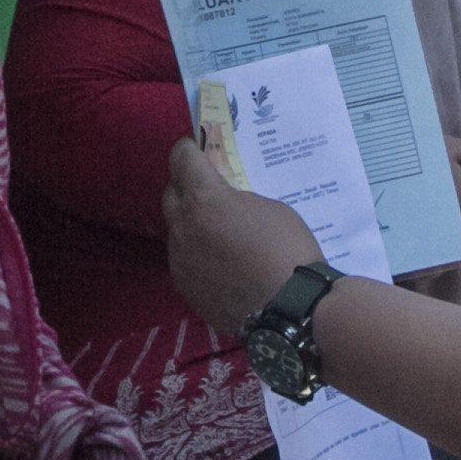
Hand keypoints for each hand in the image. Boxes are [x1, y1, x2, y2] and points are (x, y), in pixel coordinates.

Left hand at [160, 135, 320, 333]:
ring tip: (216, 229)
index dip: (189, 150)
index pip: (181, 158)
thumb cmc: (287, 250)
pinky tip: (219, 261)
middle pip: (171, 193)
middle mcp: (182, 226)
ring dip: (190, 222)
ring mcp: (179, 259)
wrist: (288, 310)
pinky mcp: (183, 286)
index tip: (198, 149)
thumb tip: (226, 202)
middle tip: (208, 189)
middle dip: (186, 185)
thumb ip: (238, 199)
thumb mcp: (269, 207)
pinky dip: (195, 252)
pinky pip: (182, 258)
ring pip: (175, 229)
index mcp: (204, 199)